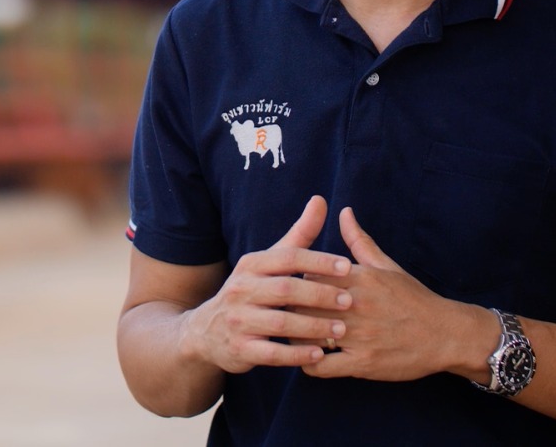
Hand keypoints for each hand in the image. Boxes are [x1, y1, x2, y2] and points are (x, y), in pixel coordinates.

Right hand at [180, 196, 352, 373]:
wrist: (206, 331)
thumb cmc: (250, 291)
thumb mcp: (268, 262)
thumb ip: (298, 235)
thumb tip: (321, 200)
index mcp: (251, 265)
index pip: (286, 258)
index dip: (317, 261)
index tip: (347, 266)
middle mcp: (241, 290)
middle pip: (284, 289)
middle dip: (319, 294)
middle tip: (349, 300)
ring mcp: (239, 321)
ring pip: (280, 324)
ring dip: (313, 327)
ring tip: (341, 329)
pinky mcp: (240, 349)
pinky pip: (271, 354)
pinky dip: (296, 355)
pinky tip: (320, 354)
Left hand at [297, 207, 492, 381]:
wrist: (446, 335)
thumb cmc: (414, 299)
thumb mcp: (387, 266)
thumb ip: (360, 241)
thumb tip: (344, 212)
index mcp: (360, 278)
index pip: (309, 274)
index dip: (298, 282)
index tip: (295, 288)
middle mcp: (356, 304)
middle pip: (302, 303)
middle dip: (292, 309)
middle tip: (288, 313)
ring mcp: (359, 335)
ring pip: (307, 335)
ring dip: (296, 337)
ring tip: (295, 335)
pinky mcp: (362, 363)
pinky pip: (321, 366)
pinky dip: (309, 364)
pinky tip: (311, 358)